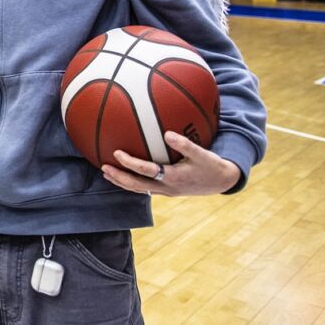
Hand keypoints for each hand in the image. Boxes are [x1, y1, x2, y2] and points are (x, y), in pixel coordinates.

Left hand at [100, 131, 240, 196]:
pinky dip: (132, 183)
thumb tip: (167, 133)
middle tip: (103, 167)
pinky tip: (124, 176)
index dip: (129, 163)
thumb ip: (185, 144)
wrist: (222, 182)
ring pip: (138, 190)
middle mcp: (166, 187)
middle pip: (136, 185)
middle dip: (118, 177)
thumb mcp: (202, 154)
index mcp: (173, 177)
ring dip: (121, 182)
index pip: (146, 170)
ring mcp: (165, 191)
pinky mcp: (166, 191)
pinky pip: (145, 189)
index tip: (116, 153)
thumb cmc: (211, 165)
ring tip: (106, 174)